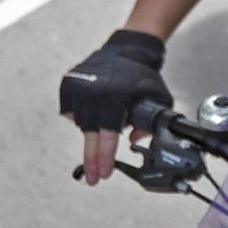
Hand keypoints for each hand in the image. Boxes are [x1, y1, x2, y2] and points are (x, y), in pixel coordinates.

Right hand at [60, 29, 171, 184]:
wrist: (127, 49)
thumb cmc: (143, 76)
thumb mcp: (159, 100)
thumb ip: (152, 124)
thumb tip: (136, 140)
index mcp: (115, 97)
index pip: (107, 134)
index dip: (105, 157)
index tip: (103, 173)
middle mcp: (93, 92)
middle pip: (90, 135)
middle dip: (92, 159)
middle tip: (93, 178)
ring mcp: (78, 87)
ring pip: (80, 124)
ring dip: (91, 135)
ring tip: (103, 136)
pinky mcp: (68, 85)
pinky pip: (71, 112)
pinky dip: (81, 119)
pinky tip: (94, 118)